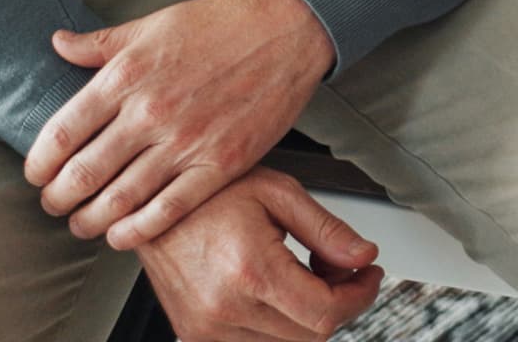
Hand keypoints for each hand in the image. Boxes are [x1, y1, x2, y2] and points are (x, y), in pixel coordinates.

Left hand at [25, 0, 332, 248]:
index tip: (36, 174)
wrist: (287, 27)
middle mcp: (150, 112)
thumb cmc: (222, 22)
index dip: (38, 165)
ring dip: (90, 220)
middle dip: (58, 199)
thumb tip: (57, 43)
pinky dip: (136, 231)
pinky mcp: (220, 164)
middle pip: (82, 175)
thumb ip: (101, 43)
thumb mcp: (152, 23)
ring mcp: (185, 141)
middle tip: (54, 204)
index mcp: (127, 75)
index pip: (60, 134)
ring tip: (82, 223)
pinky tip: (121, 235)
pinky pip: (167, 211)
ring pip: (119, 200)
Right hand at [136, 167, 382, 341]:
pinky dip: (278, 325)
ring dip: (309, 316)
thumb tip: (364, 256)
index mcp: (250, 272)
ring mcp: (206, 328)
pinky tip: (279, 290)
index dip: (360, 296)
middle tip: (341, 268)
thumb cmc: (209, 190)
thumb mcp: (278, 192)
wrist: (149, 200)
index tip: (369, 275)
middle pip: (310, 336)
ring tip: (306, 272)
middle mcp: (225, 310)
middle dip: (339, 303)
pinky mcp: (194, 333)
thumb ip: (327, 229)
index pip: (326, 314)